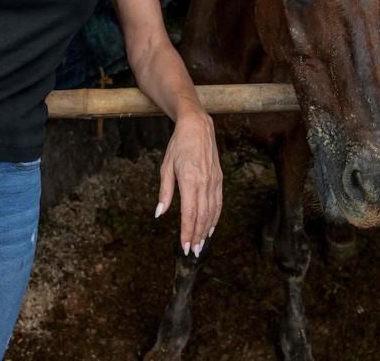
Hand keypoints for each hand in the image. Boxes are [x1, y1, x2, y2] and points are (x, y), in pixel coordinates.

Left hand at [156, 109, 221, 257]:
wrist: (198, 127)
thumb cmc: (179, 146)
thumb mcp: (166, 167)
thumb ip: (165, 192)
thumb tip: (160, 213)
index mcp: (190, 180)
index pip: (189, 213)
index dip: (187, 232)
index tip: (184, 246)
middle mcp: (205, 183)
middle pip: (202, 216)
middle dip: (197, 236)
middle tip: (192, 252)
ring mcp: (214, 181)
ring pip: (212, 212)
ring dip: (206, 230)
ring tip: (201, 245)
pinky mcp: (219, 179)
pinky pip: (218, 203)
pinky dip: (215, 218)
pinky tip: (210, 227)